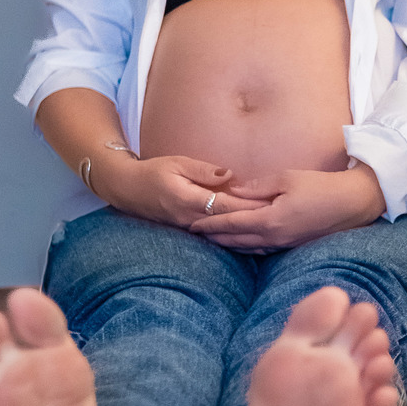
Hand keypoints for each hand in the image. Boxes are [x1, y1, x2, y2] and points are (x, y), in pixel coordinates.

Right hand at [99, 152, 269, 228]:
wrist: (127, 190)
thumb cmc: (152, 171)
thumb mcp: (176, 163)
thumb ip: (203, 170)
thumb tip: (229, 174)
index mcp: (188, 200)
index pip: (224, 206)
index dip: (247, 207)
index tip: (269, 205)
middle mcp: (189, 219)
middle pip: (227, 224)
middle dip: (252, 224)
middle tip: (279, 222)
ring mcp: (188, 228)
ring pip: (222, 235)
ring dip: (244, 235)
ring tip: (272, 237)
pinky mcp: (188, 231)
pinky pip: (214, 236)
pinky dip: (232, 237)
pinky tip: (249, 241)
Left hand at [193, 166, 386, 250]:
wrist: (352, 204)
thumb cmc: (321, 187)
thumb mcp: (287, 178)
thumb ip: (257, 186)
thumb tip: (233, 191)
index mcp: (270, 220)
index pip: (231, 224)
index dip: (210, 224)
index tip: (192, 224)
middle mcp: (275, 237)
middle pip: (236, 240)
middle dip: (214, 237)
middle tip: (194, 234)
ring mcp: (284, 245)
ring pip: (248, 248)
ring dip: (228, 244)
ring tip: (213, 240)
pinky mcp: (293, 246)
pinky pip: (263, 249)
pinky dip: (247, 247)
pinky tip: (241, 243)